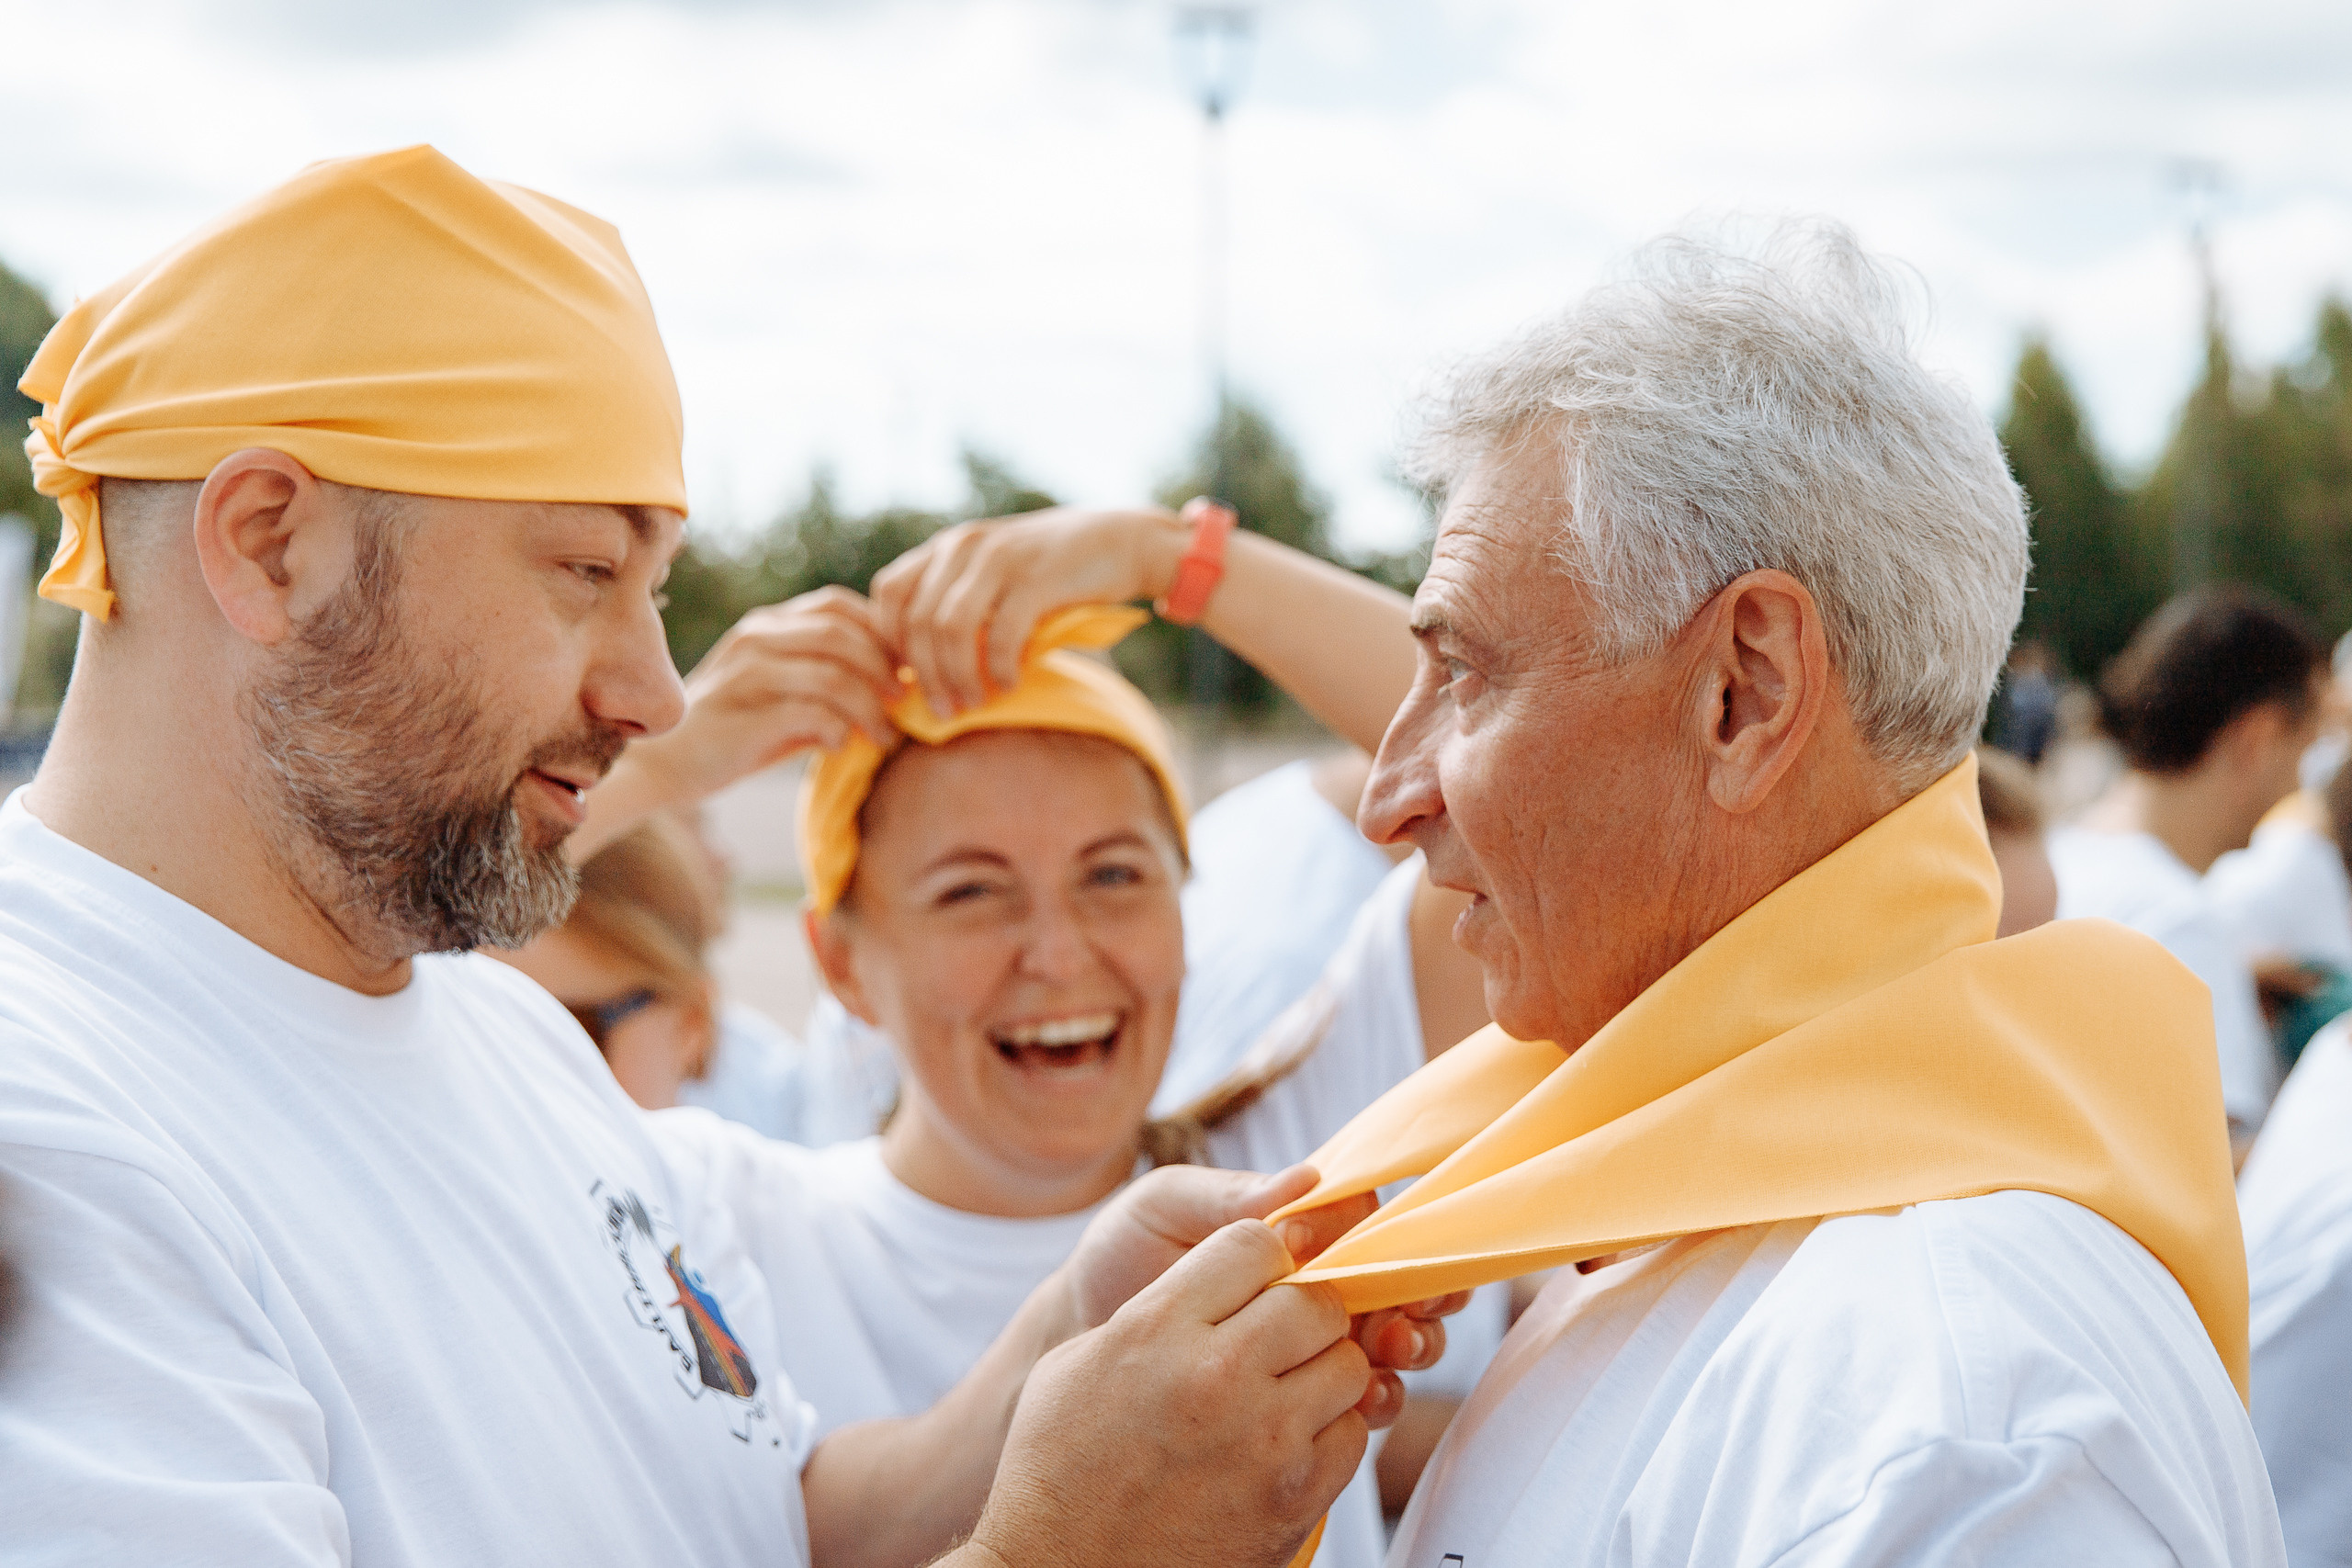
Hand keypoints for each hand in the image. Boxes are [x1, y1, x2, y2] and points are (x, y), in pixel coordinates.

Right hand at [602, 587, 900, 816]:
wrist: (663, 766)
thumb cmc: (736, 734)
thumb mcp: (786, 698)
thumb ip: (832, 683)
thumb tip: (903, 687)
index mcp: (768, 626)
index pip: (838, 606)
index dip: (882, 633)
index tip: (908, 670)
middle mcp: (756, 638)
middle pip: (842, 634)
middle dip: (885, 670)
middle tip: (906, 705)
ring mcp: (746, 673)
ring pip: (833, 673)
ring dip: (870, 708)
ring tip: (885, 738)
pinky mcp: (743, 713)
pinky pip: (812, 713)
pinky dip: (839, 730)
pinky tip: (842, 747)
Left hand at [868, 506, 1187, 716]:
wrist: (1123, 541)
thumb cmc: (1056, 570)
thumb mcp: (997, 573)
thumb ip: (961, 600)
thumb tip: (924, 665)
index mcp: (949, 545)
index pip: (889, 592)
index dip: (888, 642)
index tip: (907, 680)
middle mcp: (965, 545)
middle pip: (917, 621)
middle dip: (925, 675)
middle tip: (943, 709)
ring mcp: (1000, 558)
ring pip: (950, 629)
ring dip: (958, 676)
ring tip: (973, 703)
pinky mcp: (1036, 578)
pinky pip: (1001, 634)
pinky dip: (999, 668)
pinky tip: (1010, 684)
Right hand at [968, 1221, 1369, 1567]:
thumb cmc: (1059, 1470)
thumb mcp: (1081, 1361)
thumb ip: (1157, 1311)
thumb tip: (1216, 1284)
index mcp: (1160, 1328)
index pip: (1255, 1241)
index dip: (1263, 1256)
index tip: (1257, 1280)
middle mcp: (1218, 1374)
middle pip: (1317, 1300)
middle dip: (1304, 1312)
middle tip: (1281, 1337)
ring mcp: (1264, 1439)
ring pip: (1349, 1364)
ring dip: (1325, 1370)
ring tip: (1287, 1390)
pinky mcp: (1294, 1497)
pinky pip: (1353, 1435)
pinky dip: (1331, 1431)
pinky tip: (1289, 1441)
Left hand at [1058, 1164, 1458, 1430]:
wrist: (1079, 1331)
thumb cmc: (1123, 1252)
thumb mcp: (1165, 1207)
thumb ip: (1232, 1197)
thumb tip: (1307, 1177)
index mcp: (1295, 1223)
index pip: (1371, 1221)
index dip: (1393, 1237)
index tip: (1377, 1255)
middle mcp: (1318, 1277)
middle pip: (1402, 1281)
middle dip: (1422, 1296)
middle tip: (1403, 1313)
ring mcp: (1315, 1337)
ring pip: (1395, 1338)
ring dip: (1409, 1344)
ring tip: (1389, 1350)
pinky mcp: (1300, 1392)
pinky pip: (1360, 1396)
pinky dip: (1377, 1395)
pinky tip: (1364, 1399)